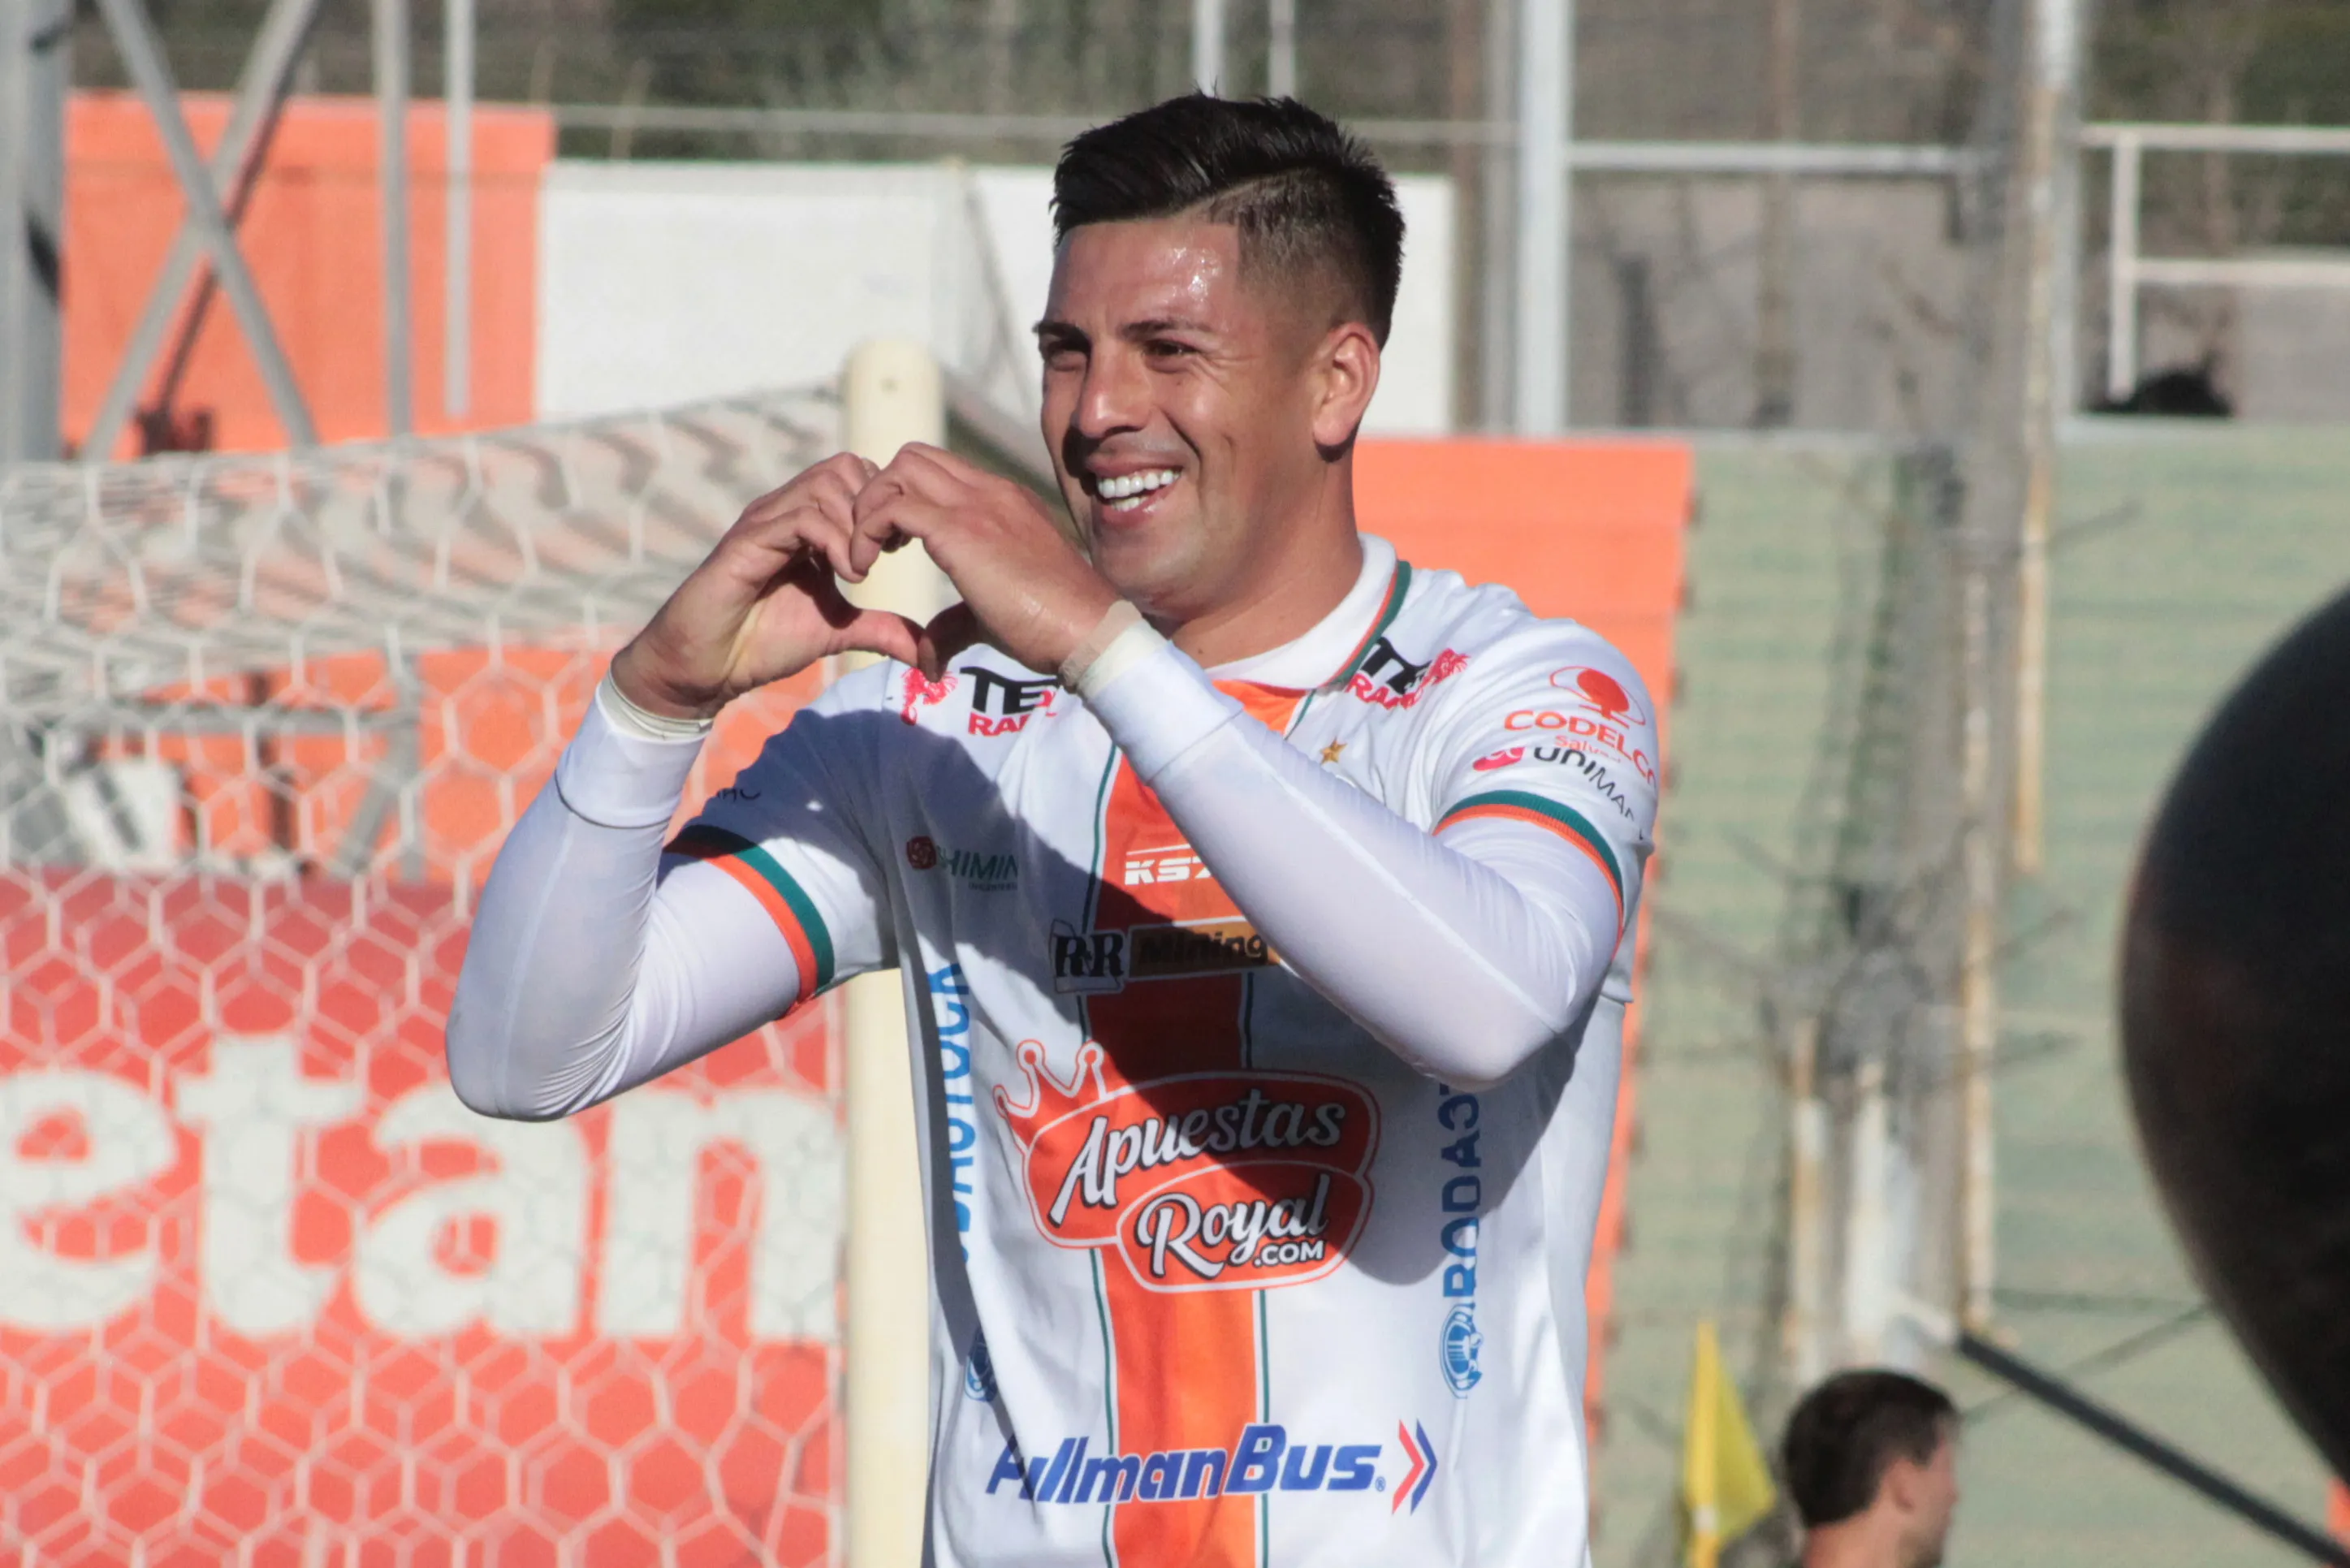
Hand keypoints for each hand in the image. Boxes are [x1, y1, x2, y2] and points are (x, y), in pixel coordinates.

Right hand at [611, 453, 924, 718]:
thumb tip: (927, 652)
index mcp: (808, 522)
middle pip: (846, 466)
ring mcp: (765, 522)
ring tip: (861, 569)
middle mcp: (785, 512)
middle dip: (875, 507)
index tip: (898, 547)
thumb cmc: (763, 642)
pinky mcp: (747, 542)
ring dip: (856, 525)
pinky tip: (845, 575)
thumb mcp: (837, 631)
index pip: (858, 476)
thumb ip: (881, 629)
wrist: (707, 665)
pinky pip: (800, 517)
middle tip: (884, 553)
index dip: (886, 505)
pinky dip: (833, 540)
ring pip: (825, 484)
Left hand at [850, 444, 1120, 677]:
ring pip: (898, 470)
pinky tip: (861, 571)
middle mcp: (988, 492)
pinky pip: (890, 507)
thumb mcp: (992, 616)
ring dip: (867, 508)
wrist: (1087, 630)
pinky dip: (863, 532)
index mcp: (1001, 501)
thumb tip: (929, 661)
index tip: (895, 544)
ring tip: (863, 556)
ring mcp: (975, 505)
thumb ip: (953, 625)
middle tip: (875, 546)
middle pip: (911, 457)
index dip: (903, 496)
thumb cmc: (1052, 627)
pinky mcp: (959, 530)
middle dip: (878, 494)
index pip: (937, 468)